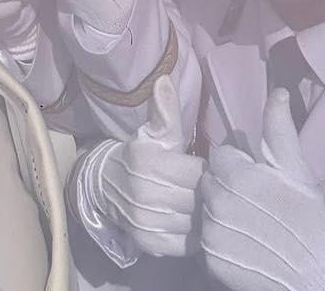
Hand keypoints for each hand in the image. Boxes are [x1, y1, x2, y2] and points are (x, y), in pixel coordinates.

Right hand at [83, 75, 202, 258]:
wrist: (105, 186)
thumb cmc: (138, 156)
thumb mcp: (152, 133)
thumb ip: (165, 111)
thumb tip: (165, 80)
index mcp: (149, 163)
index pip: (200, 172)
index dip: (213, 170)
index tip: (217, 168)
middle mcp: (146, 194)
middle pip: (200, 199)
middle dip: (213, 193)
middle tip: (219, 188)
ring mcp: (147, 222)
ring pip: (196, 222)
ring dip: (207, 215)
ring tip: (212, 205)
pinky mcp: (150, 244)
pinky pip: (188, 244)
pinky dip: (197, 234)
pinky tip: (199, 223)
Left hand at [199, 90, 324, 290]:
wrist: (315, 276)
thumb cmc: (307, 218)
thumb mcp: (296, 170)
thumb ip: (279, 129)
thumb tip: (278, 91)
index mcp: (236, 176)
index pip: (219, 157)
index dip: (237, 165)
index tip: (255, 178)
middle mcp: (217, 203)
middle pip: (209, 182)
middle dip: (226, 187)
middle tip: (253, 201)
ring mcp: (211, 234)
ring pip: (205, 210)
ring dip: (221, 213)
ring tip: (250, 223)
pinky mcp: (210, 260)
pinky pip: (205, 239)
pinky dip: (219, 240)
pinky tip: (243, 242)